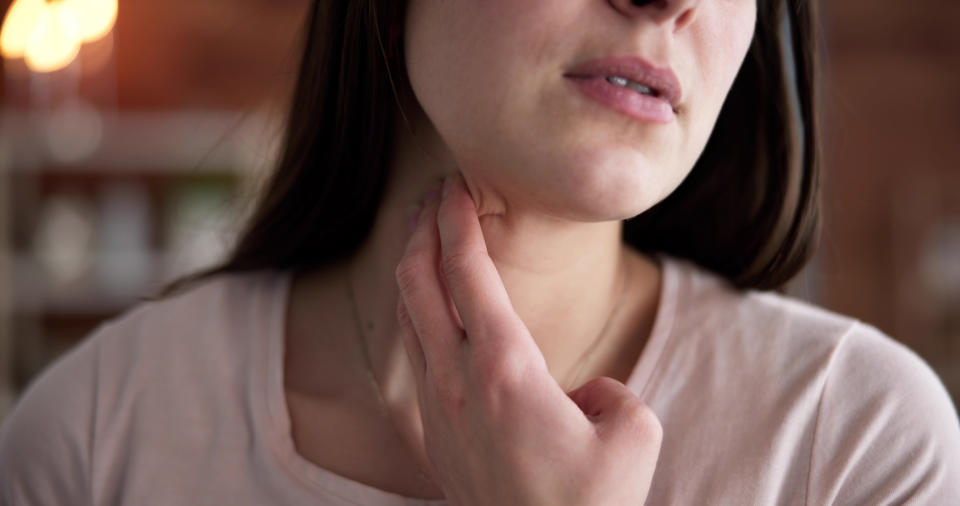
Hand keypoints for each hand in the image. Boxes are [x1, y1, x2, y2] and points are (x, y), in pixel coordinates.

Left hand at [394, 173, 661, 505]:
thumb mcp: (632, 436)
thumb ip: (613, 395)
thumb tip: (587, 395)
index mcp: (502, 367)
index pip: (467, 271)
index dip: (458, 220)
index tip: (457, 184)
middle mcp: (456, 380)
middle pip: (417, 282)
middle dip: (422, 229)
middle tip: (435, 195)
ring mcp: (436, 409)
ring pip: (408, 319)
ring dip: (413, 270)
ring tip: (426, 240)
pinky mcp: (433, 436)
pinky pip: (414, 358)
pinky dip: (417, 317)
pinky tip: (430, 314)